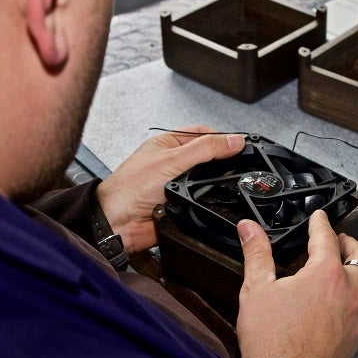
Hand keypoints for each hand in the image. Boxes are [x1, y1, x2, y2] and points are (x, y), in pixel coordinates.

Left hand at [95, 126, 245, 252]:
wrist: (118, 224)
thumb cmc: (129, 189)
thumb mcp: (172, 161)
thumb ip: (205, 149)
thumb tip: (233, 141)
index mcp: (168, 144)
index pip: (202, 133)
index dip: (222, 138)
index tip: (240, 145)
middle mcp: (172, 163)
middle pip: (207, 157)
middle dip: (220, 163)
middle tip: (236, 165)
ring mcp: (176, 184)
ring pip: (206, 181)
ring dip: (211, 185)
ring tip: (220, 184)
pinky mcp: (180, 204)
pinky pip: (201, 201)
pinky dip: (205, 202)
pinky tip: (207, 201)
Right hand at [236, 210, 357, 357]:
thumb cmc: (273, 342)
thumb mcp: (257, 289)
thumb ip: (256, 254)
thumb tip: (249, 229)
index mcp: (325, 274)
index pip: (326, 237)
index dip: (321, 223)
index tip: (319, 216)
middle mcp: (347, 291)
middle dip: (349, 242)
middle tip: (337, 239)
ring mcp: (355, 315)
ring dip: (356, 269)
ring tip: (342, 267)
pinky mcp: (355, 335)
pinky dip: (357, 294)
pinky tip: (343, 300)